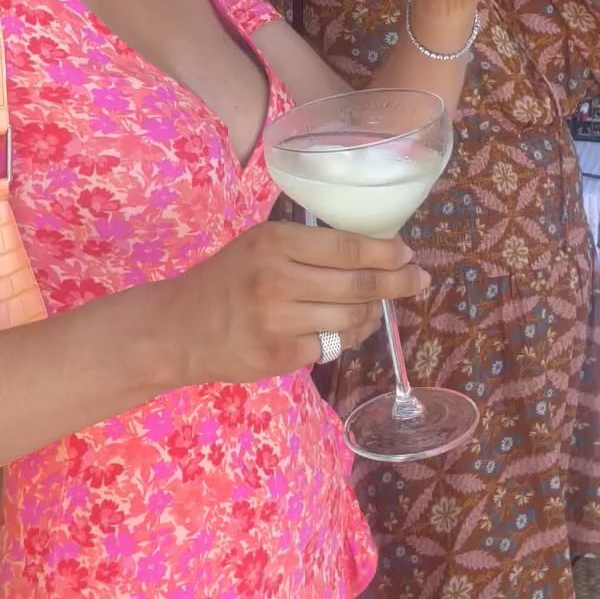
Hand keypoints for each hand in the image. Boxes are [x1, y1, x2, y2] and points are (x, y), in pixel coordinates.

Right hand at [163, 219, 428, 384]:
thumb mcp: (259, 245)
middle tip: (419, 278)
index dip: (385, 252)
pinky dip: (349, 335)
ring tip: (379, 306)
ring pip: (350, 318)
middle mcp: (277, 279)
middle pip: (357, 284)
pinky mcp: (280, 356)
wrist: (180, 327)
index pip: (346, 247)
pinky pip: (333, 345)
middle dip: (397, 282)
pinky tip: (351, 327)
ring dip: (373, 312)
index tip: (408, 252)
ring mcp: (279, 321)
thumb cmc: (226, 279)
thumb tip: (371, 250)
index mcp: (274, 243)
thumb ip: (305, 247)